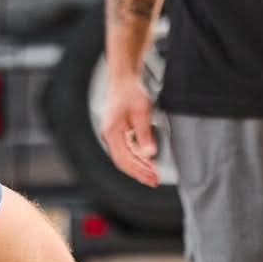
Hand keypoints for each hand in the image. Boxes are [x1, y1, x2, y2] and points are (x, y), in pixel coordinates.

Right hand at [101, 71, 158, 186]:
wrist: (123, 80)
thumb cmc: (130, 92)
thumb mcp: (141, 112)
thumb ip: (144, 134)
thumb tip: (149, 153)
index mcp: (112, 132)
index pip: (125, 159)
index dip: (139, 170)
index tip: (152, 177)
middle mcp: (109, 136)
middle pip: (122, 162)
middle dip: (138, 173)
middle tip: (153, 181)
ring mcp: (111, 136)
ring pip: (123, 159)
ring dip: (137, 168)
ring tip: (151, 175)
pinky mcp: (117, 134)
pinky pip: (124, 151)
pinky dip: (135, 159)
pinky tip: (145, 163)